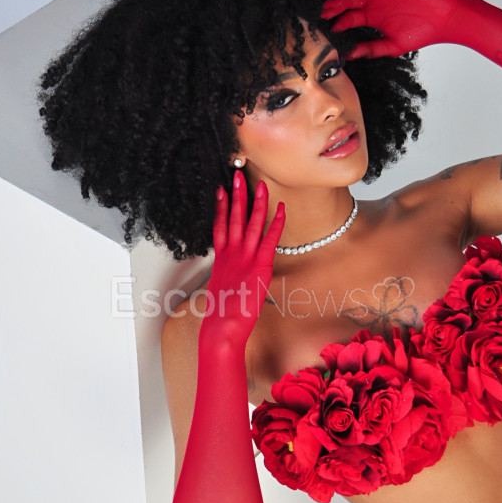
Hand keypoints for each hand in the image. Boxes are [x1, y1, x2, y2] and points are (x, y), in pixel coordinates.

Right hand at [203, 172, 284, 348]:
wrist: (222, 328)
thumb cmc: (221, 315)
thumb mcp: (221, 291)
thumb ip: (227, 277)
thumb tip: (232, 276)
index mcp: (221, 258)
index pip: (219, 224)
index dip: (220, 205)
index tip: (220, 189)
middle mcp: (232, 254)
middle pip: (233, 217)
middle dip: (236, 195)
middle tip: (236, 174)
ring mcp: (245, 258)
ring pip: (251, 223)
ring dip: (257, 202)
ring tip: (260, 183)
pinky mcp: (260, 266)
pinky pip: (270, 239)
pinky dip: (276, 223)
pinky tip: (281, 208)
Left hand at [322, 0, 470, 59]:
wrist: (444, 18)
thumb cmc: (422, 32)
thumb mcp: (391, 46)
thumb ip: (370, 48)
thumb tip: (348, 54)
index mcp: (372, 18)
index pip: (349, 18)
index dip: (337, 23)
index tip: (326, 30)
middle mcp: (374, 2)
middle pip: (348, 1)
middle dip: (335, 7)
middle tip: (323, 14)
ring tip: (336, 4)